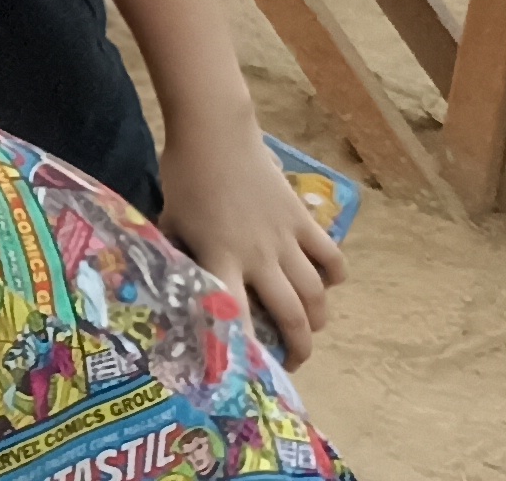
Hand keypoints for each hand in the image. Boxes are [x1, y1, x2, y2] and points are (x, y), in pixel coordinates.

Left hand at [153, 131, 343, 368]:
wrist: (215, 134)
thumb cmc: (185, 178)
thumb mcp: (171, 223)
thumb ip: (180, 256)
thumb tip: (176, 285)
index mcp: (220, 258)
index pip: (235, 314)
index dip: (243, 347)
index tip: (246, 372)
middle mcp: (258, 255)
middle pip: (291, 313)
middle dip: (298, 347)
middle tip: (293, 361)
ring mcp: (285, 238)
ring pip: (316, 292)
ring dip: (318, 317)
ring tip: (311, 328)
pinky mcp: (302, 219)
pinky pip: (331, 256)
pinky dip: (335, 275)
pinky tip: (328, 283)